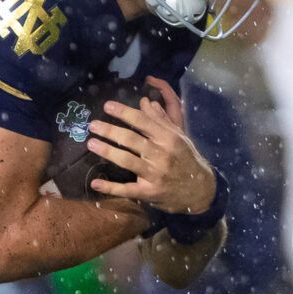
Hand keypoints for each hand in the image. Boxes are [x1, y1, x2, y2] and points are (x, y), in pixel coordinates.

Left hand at [86, 76, 217, 214]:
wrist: (201, 190)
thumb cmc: (186, 159)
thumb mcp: (178, 137)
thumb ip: (161, 120)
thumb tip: (145, 102)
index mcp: (168, 138)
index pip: (143, 122)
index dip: (124, 113)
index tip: (107, 106)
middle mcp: (161, 155)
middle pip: (131, 139)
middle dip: (110, 131)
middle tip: (93, 124)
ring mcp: (155, 174)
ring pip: (127, 161)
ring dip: (107, 151)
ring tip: (91, 143)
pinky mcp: (149, 192)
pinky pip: (127, 189)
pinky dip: (110, 187)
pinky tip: (95, 183)